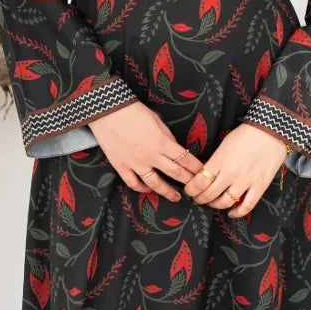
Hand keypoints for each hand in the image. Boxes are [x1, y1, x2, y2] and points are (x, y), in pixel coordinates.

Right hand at [88, 101, 206, 200]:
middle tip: (196, 188)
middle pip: (175, 173)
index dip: (196, 168)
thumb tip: (175, 149)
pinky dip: (142, 189)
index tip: (203, 173)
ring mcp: (135, 164)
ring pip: (155, 184)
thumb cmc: (134, 112)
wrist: (107, 111)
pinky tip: (148, 190)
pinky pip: (134, 183)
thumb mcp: (157, 121)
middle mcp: (151, 156)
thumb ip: (167, 137)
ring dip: (168, 192)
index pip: (185, 159)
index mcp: (162, 143)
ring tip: (176, 198)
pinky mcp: (121, 166)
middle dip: (188, 181)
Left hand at [181, 123, 290, 216]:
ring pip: (225, 202)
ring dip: (215, 205)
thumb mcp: (224, 144)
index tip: (189, 190)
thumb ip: (215, 161)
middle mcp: (230, 173)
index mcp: (219, 160)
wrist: (271, 131)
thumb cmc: (246, 134)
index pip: (199, 182)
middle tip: (198, 199)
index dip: (191, 190)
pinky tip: (231, 213)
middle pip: (209, 194)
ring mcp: (246, 181)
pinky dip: (238, 213)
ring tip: (212, 203)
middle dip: (200, 199)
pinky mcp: (260, 186)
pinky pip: (247, 205)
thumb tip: (205, 174)